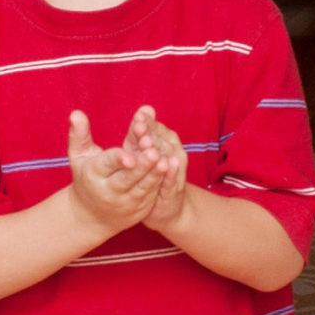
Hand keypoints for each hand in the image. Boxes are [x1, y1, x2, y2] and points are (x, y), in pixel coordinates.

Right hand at [65, 109, 158, 236]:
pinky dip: (160, 184)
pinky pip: (151, 196)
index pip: (106, 165)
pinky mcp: (139, 210)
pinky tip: (169, 170)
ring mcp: (125, 204)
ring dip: (154, 175)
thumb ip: (79, 134)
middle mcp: (108, 192)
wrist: (92, 214)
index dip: (118, 160)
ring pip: (142, 189)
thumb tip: (76, 113)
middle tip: (154, 153)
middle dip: (141, 167)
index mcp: (93, 176)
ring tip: (165, 161)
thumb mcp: (79, 156)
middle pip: (126, 179)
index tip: (130, 156)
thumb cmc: (86, 176)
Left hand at [125, 106, 189, 230]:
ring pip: (168, 157)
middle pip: (161, 140)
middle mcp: (171, 153)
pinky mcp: (174, 189)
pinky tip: (168, 164)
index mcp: (162, 142)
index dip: (148, 121)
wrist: (162, 206)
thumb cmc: (147, 174)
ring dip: (159, 150)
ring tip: (148, 143)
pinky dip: (172, 172)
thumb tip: (144, 108)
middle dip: (151, 132)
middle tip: (140, 126)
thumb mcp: (139, 153)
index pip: (155, 128)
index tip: (139, 114)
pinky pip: (173, 179)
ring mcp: (174, 171)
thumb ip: (139, 132)